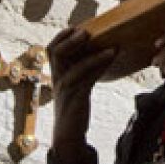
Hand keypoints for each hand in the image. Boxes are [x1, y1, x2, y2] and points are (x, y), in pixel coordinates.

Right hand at [47, 27, 116, 162]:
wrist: (69, 135)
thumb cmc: (75, 107)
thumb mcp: (78, 85)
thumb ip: (85, 69)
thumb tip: (105, 50)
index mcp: (56, 74)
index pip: (51, 49)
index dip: (62, 36)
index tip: (77, 28)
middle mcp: (57, 78)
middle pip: (56, 52)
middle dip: (71, 40)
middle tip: (87, 32)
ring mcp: (65, 89)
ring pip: (75, 66)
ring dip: (94, 54)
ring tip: (111, 46)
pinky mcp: (75, 98)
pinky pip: (87, 79)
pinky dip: (100, 67)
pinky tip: (112, 59)